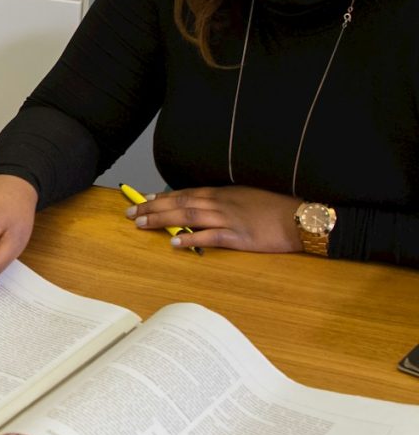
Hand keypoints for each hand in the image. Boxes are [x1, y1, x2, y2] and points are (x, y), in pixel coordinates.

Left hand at [127, 185, 301, 253]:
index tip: (144, 198)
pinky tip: (175, 242)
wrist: (303, 218)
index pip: (186, 193)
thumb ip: (226, 201)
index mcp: (224, 193)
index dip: (163, 196)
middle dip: (153, 207)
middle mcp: (222, 202)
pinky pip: (210, 236)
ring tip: (141, 224)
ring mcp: (229, 219)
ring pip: (188, 216)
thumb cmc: (277, 208)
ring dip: (163, 220)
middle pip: (180, 202)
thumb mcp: (248, 197)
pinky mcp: (239, 236)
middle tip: (131, 212)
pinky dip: (191, 238)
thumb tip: (205, 204)